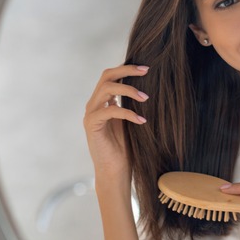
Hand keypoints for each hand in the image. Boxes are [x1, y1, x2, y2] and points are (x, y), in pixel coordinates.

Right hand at [83, 64, 149, 180]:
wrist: (115, 170)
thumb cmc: (126, 147)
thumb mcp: (131, 120)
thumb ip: (132, 103)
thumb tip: (148, 86)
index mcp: (103, 101)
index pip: (111, 76)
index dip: (127, 69)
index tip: (147, 68)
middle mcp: (94, 104)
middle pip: (106, 76)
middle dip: (126, 70)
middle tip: (146, 71)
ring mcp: (91, 114)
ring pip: (107, 89)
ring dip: (129, 90)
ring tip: (146, 98)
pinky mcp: (92, 125)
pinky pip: (110, 111)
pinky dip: (128, 113)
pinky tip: (142, 120)